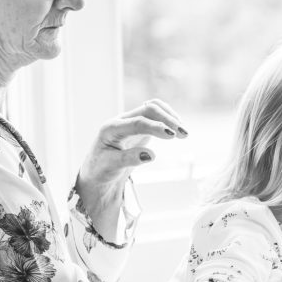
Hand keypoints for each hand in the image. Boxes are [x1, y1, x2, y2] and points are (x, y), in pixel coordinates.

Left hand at [76, 99, 185, 236]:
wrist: (97, 171)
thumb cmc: (101, 169)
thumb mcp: (111, 166)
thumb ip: (129, 159)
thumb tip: (151, 155)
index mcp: (111, 128)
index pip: (138, 122)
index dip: (156, 127)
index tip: (172, 135)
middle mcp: (121, 121)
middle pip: (148, 110)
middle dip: (167, 119)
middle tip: (183, 134)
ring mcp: (130, 121)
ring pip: (153, 110)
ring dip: (170, 117)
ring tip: (184, 133)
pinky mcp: (138, 126)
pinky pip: (155, 116)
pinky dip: (167, 119)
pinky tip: (177, 129)